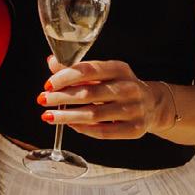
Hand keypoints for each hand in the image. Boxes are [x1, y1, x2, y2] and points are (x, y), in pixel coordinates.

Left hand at [37, 55, 168, 139]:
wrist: (153, 104)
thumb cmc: (121, 86)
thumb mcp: (104, 73)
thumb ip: (78, 69)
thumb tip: (52, 62)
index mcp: (119, 69)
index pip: (88, 70)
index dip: (65, 77)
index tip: (48, 84)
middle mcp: (129, 88)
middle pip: (89, 93)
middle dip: (61, 97)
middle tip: (42, 100)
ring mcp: (133, 109)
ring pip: (93, 115)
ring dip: (67, 116)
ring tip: (49, 116)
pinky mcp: (134, 129)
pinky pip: (103, 132)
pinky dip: (83, 129)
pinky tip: (70, 125)